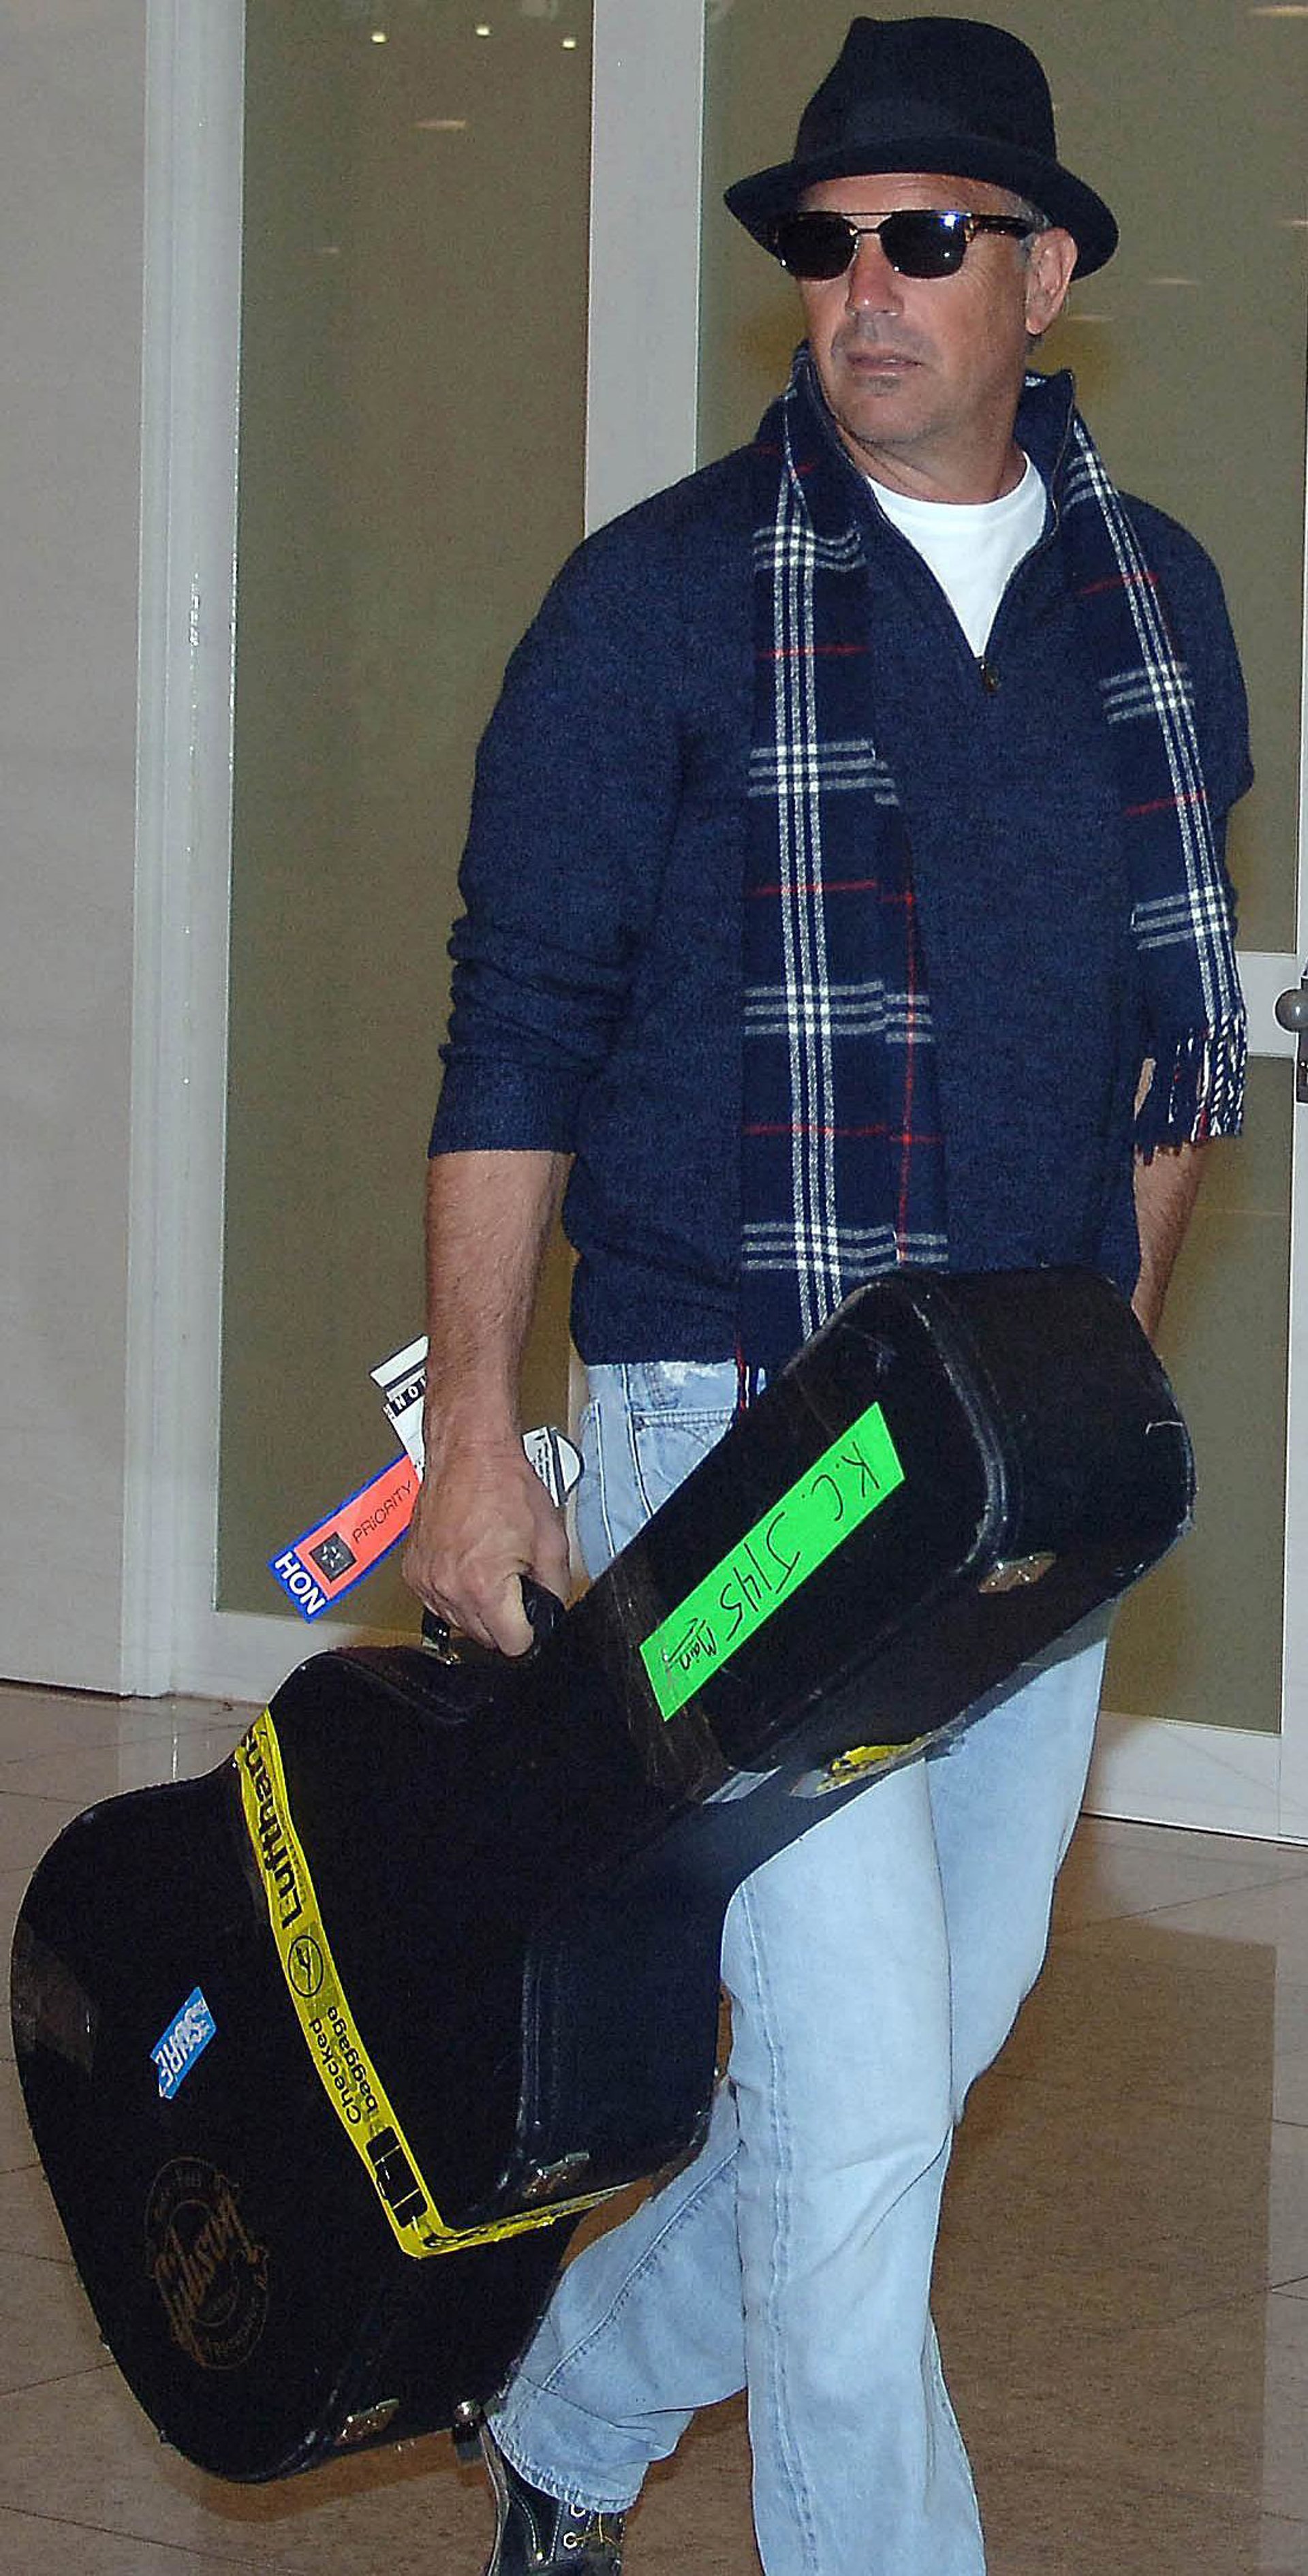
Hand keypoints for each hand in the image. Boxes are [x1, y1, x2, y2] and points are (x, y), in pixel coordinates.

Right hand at [402, 1426, 570, 1655]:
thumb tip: (550, 1613)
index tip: (532, 1615)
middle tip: (515, 1581)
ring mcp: (426, 1580)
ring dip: (478, 1607)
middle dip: (504, 1618)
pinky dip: (455, 1591)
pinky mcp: (413, 1571)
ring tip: (491, 1567)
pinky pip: (437, 1602)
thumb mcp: (551, 1540)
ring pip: (459, 1623)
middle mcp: (449, 1588)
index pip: (513, 1644)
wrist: (469, 1451)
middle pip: (484, 1637)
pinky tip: (469, 1563)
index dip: (530, 1630)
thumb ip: (555, 1588)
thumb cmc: (504, 1483)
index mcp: (484, 1586)